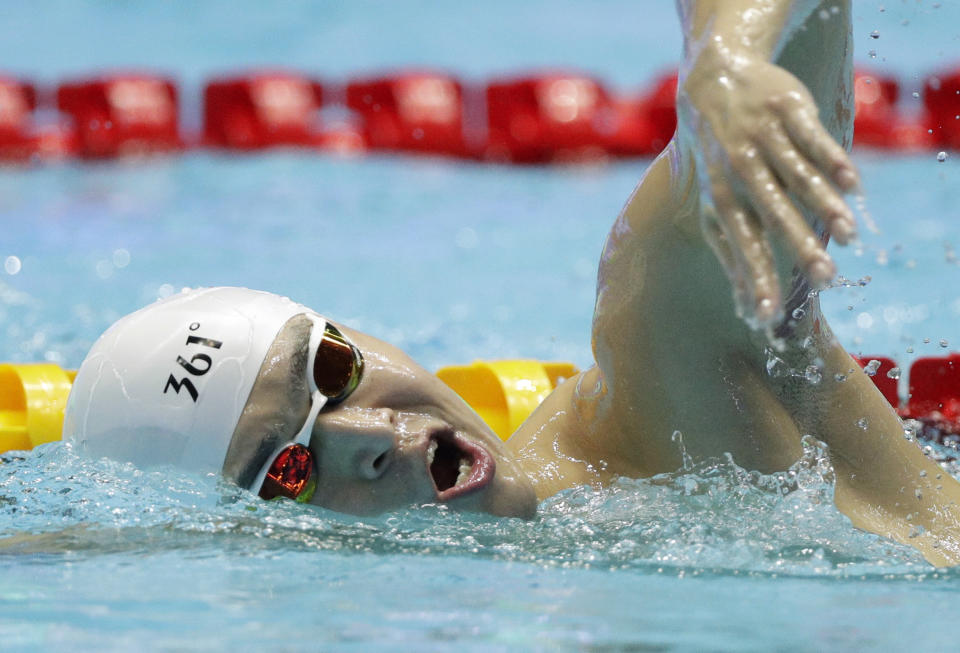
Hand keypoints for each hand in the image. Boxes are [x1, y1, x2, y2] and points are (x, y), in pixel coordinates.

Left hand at [677, 45, 859, 325]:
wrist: (713, 83)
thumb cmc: (718, 161)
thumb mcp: (715, 205)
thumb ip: (733, 255)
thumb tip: (748, 310)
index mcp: (722, 199)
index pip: (741, 247)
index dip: (756, 280)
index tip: (770, 315)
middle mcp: (740, 170)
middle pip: (773, 214)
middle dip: (799, 247)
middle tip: (826, 279)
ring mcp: (763, 138)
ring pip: (798, 177)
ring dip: (825, 206)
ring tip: (851, 236)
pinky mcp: (787, 110)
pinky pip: (813, 138)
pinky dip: (833, 161)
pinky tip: (853, 185)